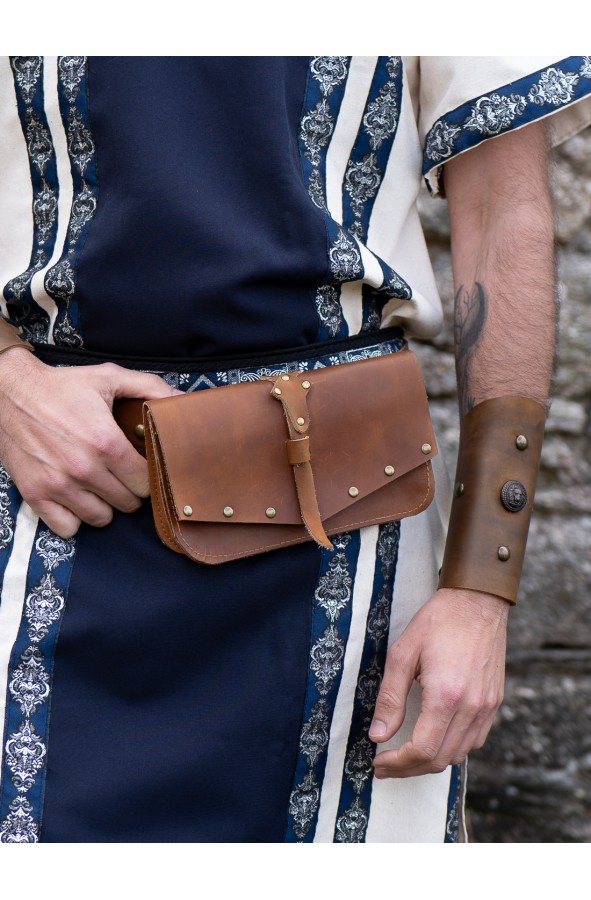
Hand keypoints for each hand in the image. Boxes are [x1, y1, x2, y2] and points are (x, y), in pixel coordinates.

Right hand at [0, 348, 177, 537]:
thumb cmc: (62, 386)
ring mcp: (58, 485)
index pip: (146, 483)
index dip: (148, 476)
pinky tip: (76, 498)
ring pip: (101, 519)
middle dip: (129, 490)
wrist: (9, 392)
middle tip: (120, 474)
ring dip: (104, 505)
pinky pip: (68, 528)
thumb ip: (150, 388)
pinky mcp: (35, 495)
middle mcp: (83, 468)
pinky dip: (74, 518)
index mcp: (106, 442)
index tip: (141, 467)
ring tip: (99, 485)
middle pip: (128, 504)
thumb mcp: (109, 378)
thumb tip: (181, 400)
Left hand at [369, 588, 508, 777]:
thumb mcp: (403, 653)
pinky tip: (435, 738)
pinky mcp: (495, 702)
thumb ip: (390, 698)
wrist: (478, 601)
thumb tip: (378, 735)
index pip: (423, 751)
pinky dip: (452, 748)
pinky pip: (474, 740)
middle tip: (386, 765)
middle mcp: (471, 707)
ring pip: (459, 754)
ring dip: (431, 761)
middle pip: (440, 759)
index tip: (378, 762)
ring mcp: (487, 707)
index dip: (397, 764)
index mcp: (447, 696)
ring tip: (406, 755)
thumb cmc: (439, 621)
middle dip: (409, 768)